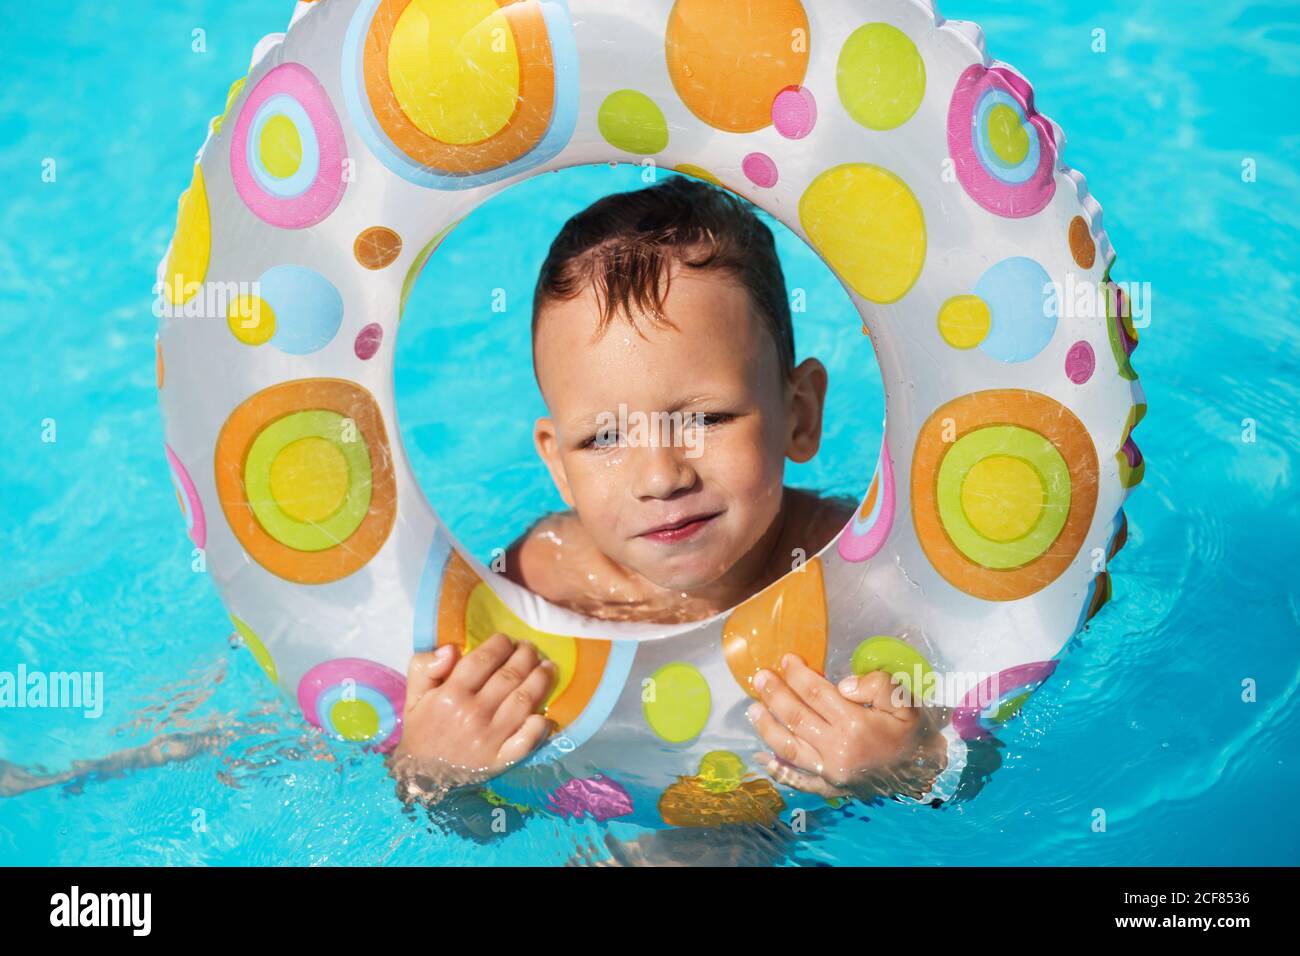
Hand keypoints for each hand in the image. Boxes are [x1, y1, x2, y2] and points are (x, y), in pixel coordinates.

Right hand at [385, 632, 556, 803]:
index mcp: (450, 695)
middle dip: (525, 656)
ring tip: (548, 667)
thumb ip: (424, 667)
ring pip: (523, 700)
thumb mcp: (413, 696)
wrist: (422, 777)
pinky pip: (528, 739)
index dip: (500, 644)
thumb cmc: (421, 731)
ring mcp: (490, 738)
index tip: (507, 640)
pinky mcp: (501, 759)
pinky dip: (540, 725)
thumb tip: (451, 649)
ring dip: (541, 680)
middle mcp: (473, 713)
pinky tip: (546, 711)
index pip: (483, 660)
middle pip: (509, 676)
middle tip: (531, 649)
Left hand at [747, 653, 949, 801]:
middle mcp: (838, 751)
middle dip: (775, 694)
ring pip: (789, 748)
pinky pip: (797, 780)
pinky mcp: (829, 789)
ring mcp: (830, 773)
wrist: (924, 771)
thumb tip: (842, 686)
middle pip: (796, 717)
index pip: (816, 694)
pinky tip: (760, 758)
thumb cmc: (912, 731)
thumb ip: (876, 686)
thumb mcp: (904, 701)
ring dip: (767, 726)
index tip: (785, 660)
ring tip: (752, 708)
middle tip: (760, 677)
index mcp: (856, 726)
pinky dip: (777, 770)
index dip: (797, 675)